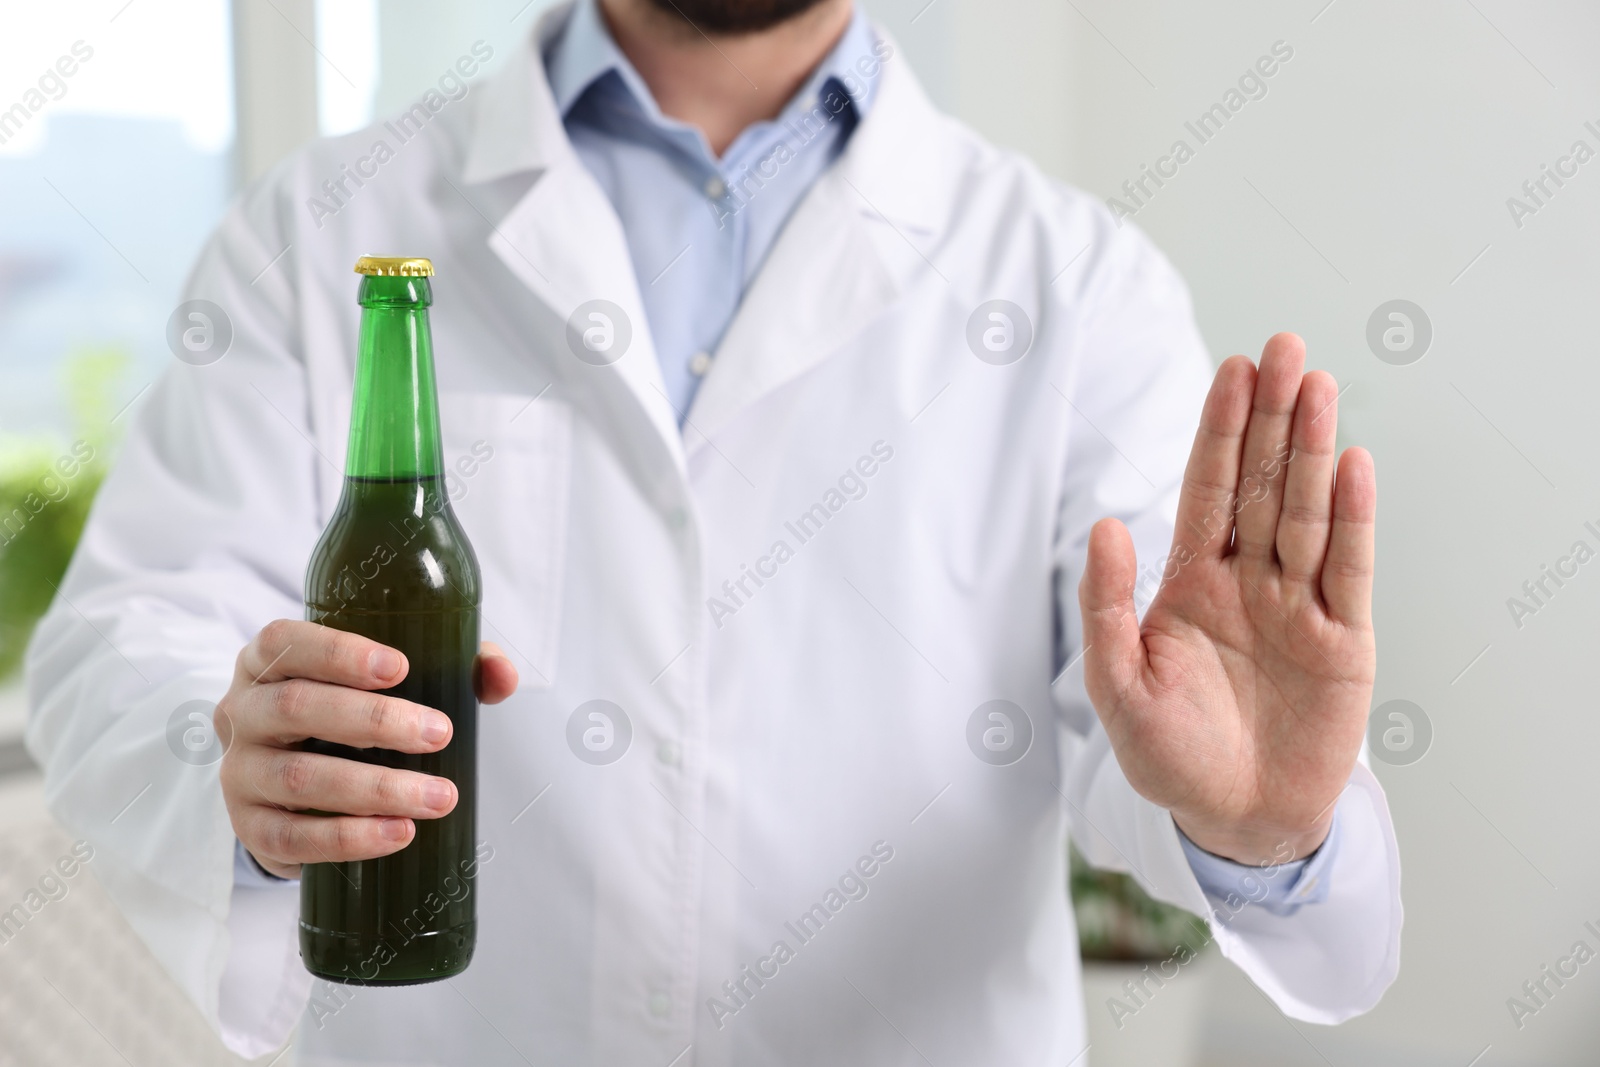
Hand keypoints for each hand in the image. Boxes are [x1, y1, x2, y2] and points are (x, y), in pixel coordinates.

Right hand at [217, 620, 518, 878]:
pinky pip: (291, 837)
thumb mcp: (390, 682)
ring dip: (375, 788)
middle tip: (440, 734)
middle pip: (296, 707)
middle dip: (375, 721)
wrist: (296, 788)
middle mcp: (242, 712)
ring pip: (298, 777)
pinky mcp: (250, 827)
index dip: (337, 652)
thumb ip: (452, 666)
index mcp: (268, 662)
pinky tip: (398, 834)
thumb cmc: (350, 715)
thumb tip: (502, 676)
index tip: (400, 667)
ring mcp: (239, 772)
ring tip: (439, 797)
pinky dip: (347, 838)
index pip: (284, 642)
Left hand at [1079, 333, 1374, 865]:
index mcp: (1194, 581)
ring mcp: (1300, 605)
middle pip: (1261, 484)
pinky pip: (1348, 570)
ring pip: (1306, 512)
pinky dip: (1351, 519)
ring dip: (1313, 450)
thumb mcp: (1119, 686)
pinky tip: (1353, 465)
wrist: (1234, 820)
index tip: (1234, 368)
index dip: (1221, 429)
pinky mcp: (1345, 641)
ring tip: (1319, 384)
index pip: (1209, 490)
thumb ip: (1108, 606)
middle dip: (1272, 417)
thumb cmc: (1169, 756)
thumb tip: (1102, 525)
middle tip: (1284, 347)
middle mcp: (1250, 580)